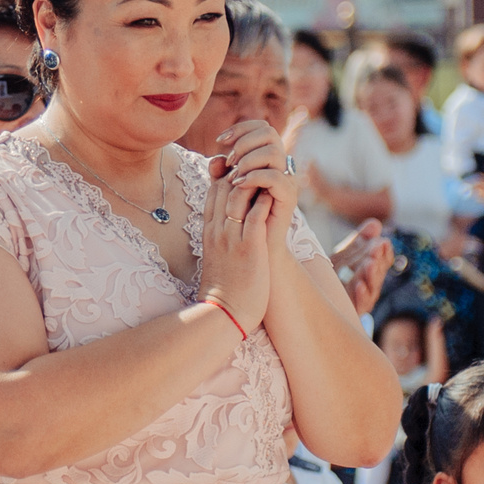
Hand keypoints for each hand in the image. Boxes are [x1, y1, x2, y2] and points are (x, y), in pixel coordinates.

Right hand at [198, 170, 273, 333]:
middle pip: (224, 186)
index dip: (228, 176)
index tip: (245, 173)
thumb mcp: (216, 258)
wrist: (223, 315)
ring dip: (254, 181)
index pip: (214, 191)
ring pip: (237, 193)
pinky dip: (264, 201)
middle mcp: (217, 230)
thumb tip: (232, 229)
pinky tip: (274, 195)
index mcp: (209, 231)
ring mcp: (231, 237)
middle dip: (241, 172)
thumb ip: (221, 239)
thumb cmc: (224, 290)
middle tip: (260, 169)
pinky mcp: (249, 247)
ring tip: (269, 178)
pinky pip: (255, 215)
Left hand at [211, 118, 300, 235]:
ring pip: (274, 151)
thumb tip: (214, 159)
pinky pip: (276, 176)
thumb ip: (220, 174)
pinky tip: (239, 184)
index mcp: (267, 158)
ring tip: (234, 176)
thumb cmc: (241, 217)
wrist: (254, 247)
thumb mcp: (226, 191)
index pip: (260, 127)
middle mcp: (280, 164)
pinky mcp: (289, 196)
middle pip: (269, 133)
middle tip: (230, 161)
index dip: (240, 128)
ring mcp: (287, 179)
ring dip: (249, 159)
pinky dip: (255, 177)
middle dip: (244, 142)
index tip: (220, 141)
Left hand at [330, 220, 389, 318]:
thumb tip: (376, 224)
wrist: (309, 295)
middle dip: (378, 259)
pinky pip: (358, 305)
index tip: (383, 242)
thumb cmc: (330, 275)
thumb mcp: (344, 255)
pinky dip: (360, 295)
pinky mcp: (349, 311)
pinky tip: (359, 285)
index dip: (384, 252)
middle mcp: (367, 286)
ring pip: (370, 288)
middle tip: (377, 247)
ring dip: (371, 275)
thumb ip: (360, 240)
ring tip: (370, 263)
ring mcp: (359, 300)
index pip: (382, 261)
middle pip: (377, 273)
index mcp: (369, 272)